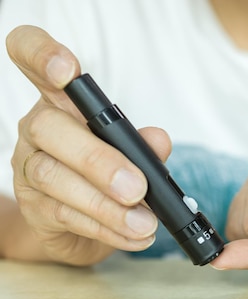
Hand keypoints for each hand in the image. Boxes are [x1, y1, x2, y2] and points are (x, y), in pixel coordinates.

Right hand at [6, 25, 170, 264]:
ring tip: (146, 223)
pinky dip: (107, 229)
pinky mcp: (35, 209)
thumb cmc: (109, 175)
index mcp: (61, 102)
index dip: (40, 54)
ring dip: (106, 205)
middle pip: (49, 129)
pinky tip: (135, 237)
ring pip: (55, 179)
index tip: (66, 68)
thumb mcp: (132, 155)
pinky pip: (66, 217)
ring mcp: (29, 170)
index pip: (30, 58)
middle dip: (97, 160)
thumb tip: (159, 140)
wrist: (86, 226)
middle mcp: (37, 130)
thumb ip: (144, 145)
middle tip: (137, 188)